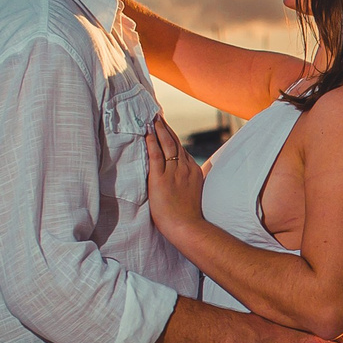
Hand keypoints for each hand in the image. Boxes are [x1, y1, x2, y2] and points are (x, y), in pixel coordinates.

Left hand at [145, 118, 207, 239]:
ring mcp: (173, 173)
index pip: (181, 150)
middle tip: (157, 116)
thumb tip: (190, 181)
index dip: (172, 137)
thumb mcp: (195, 194)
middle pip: (175, 143)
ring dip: (159, 130)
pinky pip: (156, 156)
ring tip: (153, 119)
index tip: (166, 127)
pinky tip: (148, 134)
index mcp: (193, 172)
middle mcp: (185, 168)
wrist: (187, 227)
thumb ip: (192, 183)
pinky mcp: (161, 179)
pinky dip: (152, 143)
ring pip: (167, 145)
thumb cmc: (189, 216)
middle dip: (166, 128)